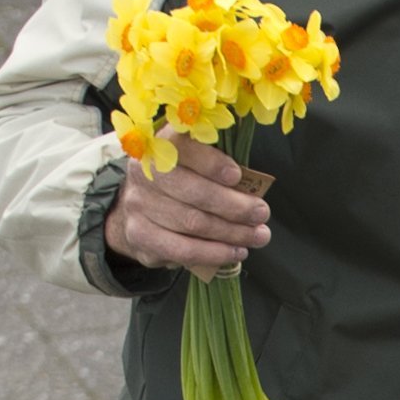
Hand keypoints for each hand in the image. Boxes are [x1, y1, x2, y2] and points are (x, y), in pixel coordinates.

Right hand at [102, 141, 271, 278]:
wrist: (141, 210)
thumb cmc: (181, 184)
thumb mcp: (195, 166)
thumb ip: (217, 171)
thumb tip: (251, 188)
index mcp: (159, 145)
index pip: (181, 148)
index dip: (210, 163)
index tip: (237, 175)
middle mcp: (143, 173)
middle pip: (193, 192)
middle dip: (234, 205)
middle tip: (261, 213)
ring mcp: (138, 205)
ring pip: (192, 222)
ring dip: (232, 232)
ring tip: (258, 235)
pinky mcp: (141, 236)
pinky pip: (183, 249)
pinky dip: (215, 253)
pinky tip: (236, 252)